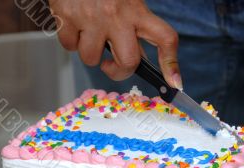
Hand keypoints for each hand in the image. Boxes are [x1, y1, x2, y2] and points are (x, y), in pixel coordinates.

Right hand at [49, 0, 181, 88]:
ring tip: (88, 33)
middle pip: (128, 62)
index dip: (171, 64)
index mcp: (137, 10)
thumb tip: (136, 58)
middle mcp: (117, 16)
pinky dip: (71, 41)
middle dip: (117, 71)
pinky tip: (74, 25)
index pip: (164, 38)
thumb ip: (135, 25)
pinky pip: (70, 47)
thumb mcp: (127, 1)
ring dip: (89, 52)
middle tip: (110, 64)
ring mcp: (92, 19)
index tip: (175, 82)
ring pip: (91, 59)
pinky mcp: (68, 19)